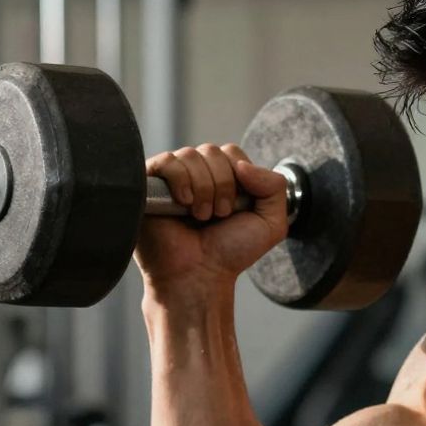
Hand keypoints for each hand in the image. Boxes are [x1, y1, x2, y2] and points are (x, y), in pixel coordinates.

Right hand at [136, 143, 288, 294]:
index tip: (235, 209)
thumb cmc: (230, 253)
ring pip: (190, 155)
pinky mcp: (149, 183)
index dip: (239, 177)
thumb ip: (275, 187)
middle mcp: (197, 174)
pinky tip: (184, 203)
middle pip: (212, 151)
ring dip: (203, 188)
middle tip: (218, 216)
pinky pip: (167, 161)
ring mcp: (172, 178)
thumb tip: (243, 164)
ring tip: (200, 216)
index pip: (233, 153)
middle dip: (223, 185)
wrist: (198, 275)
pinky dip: (181, 180)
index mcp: (224, 178)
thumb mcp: (271, 223)